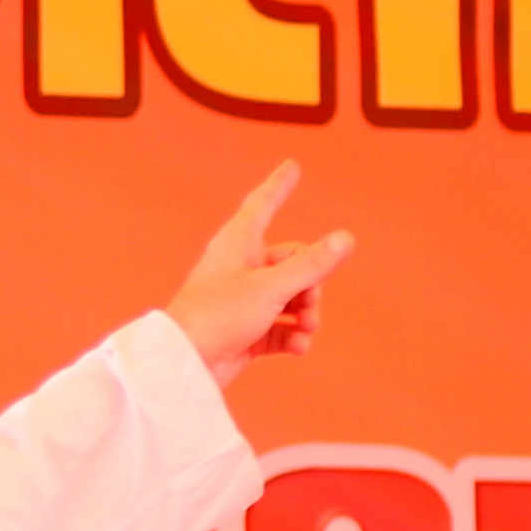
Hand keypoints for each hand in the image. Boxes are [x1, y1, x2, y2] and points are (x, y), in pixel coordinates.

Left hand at [165, 160, 354, 381]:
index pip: (263, 204)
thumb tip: (346, 238)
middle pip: (292, 262)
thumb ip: (312, 265)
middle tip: (310, 306)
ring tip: (307, 329)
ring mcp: (242, 300)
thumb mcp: (272, 287)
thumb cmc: (218, 316)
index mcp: (238, 242)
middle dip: (310, 284)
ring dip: (306, 313)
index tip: (292, 166)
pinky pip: (280, 327)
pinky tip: (300, 347)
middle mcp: (240, 267)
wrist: (184, 365)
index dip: (279, 185)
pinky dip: (293, 336)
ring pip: (290, 297)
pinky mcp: (244, 331)